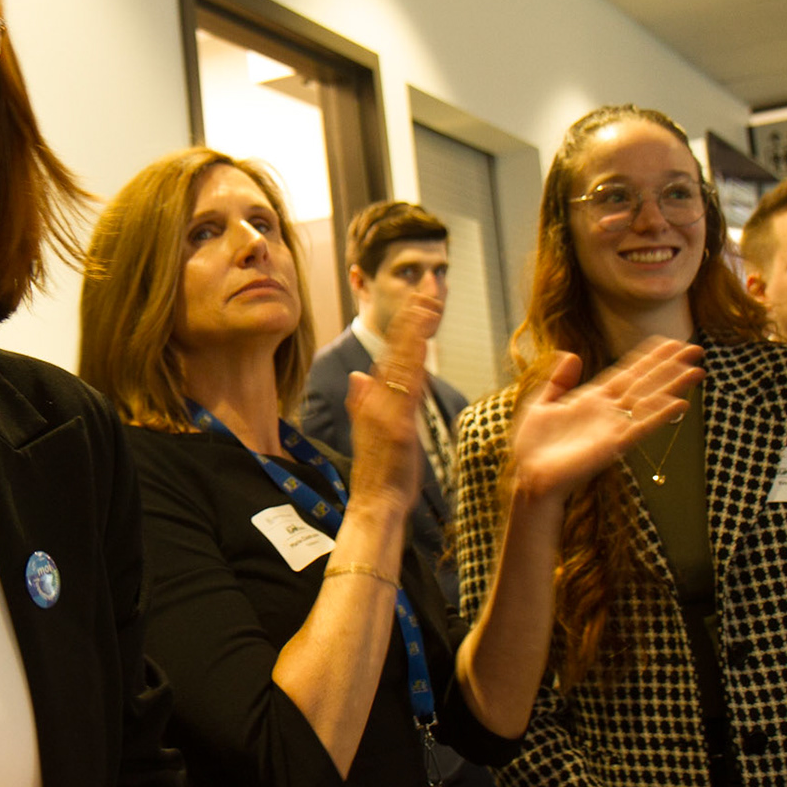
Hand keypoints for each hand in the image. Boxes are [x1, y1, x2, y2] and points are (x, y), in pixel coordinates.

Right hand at [343, 293, 443, 514]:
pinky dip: (414, 366)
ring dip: (415, 330)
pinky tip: (423, 345)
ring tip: (426, 301)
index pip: (394, 353)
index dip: (406, 324)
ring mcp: (388, 411)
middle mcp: (380, 400)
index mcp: (377, 399)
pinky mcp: (398, 427)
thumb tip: (359, 376)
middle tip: (427, 282)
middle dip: (413, 315)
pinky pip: (408, 390)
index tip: (419, 297)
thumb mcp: (374, 433)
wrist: (374, 504)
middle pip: (399, 349)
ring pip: (404, 362)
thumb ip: (365, 404)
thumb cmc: (380, 475)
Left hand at [511, 338, 702, 505]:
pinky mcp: (613, 445)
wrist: (528, 476)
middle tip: (695, 348)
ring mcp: (612, 427)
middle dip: (670, 367)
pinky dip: (659, 416)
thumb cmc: (533, 445)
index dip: (648, 358)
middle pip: (645, 383)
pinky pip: (640, 428)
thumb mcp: (541, 404)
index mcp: (591, 399)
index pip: (627, 373)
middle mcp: (607, 411)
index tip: (668, 342)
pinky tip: (680, 404)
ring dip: (673, 386)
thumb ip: (558, 381)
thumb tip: (572, 354)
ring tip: (697, 370)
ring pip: (649, 401)